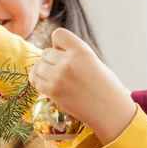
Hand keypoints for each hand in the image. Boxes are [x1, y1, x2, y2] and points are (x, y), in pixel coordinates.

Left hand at [29, 28, 136, 144]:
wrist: (111, 112)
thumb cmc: (106, 87)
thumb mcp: (94, 62)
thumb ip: (75, 55)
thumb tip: (54, 52)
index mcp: (82, 51)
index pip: (58, 34)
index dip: (58, 44)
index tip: (63, 53)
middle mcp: (69, 61)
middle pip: (46, 52)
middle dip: (51, 60)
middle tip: (61, 71)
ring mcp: (59, 77)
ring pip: (38, 66)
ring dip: (43, 71)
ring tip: (53, 78)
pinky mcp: (53, 92)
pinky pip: (35, 80)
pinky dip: (37, 80)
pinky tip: (45, 83)